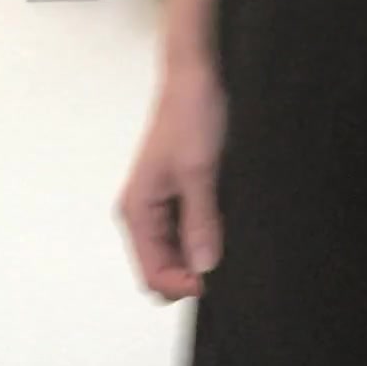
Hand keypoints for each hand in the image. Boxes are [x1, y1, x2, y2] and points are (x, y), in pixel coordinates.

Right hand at [118, 64, 225, 299]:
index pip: (151, 273)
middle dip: (190, 274)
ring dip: (200, 256)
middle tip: (226, 265)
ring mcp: (163, 206)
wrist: (197, 81)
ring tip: (230, 244)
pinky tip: (227, 229)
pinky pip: (190, 232)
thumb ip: (200, 221)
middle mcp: (145, 214)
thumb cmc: (190, 117)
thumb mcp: (198, 172)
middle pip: (163, 268)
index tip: (213, 281)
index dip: (180, 284)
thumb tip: (204, 267)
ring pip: (178, 252)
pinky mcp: (183, 196)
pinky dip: (206, 238)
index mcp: (137, 211)